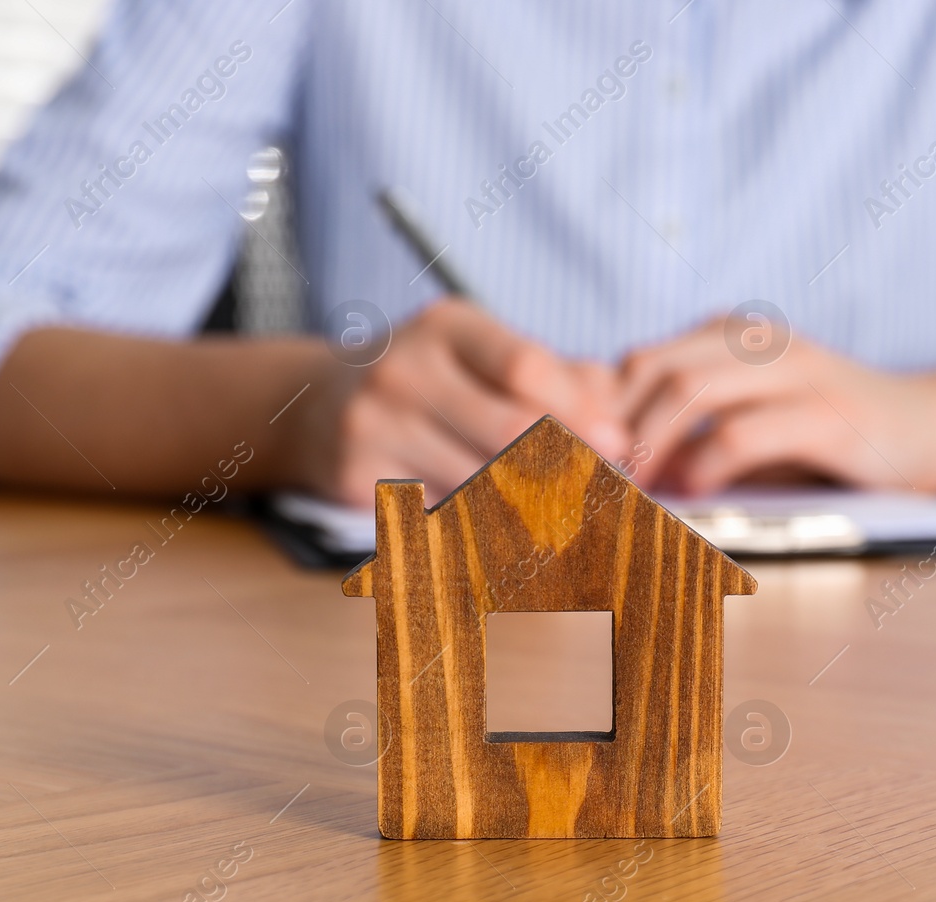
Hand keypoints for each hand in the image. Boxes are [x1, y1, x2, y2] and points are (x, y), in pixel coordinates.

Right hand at [304, 299, 626, 505]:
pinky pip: (439, 516)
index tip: (620, 445)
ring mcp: (373, 425)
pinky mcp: (355, 479)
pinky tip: (509, 540)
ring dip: (533, 511)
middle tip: (606, 493)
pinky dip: (482, 531)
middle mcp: (402, 369)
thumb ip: (553, 376)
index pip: (525, 368)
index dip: (581, 412)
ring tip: (570, 523)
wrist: (316, 407)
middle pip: (508, 431)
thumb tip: (619, 421)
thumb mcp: (477, 352)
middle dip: (568, 467)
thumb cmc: (426, 379)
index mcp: (445, 327)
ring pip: (479, 485)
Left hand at [618, 316, 935, 495]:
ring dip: (647, 443)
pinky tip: (694, 492)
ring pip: (690, 388)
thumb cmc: (828, 438)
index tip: (570, 460)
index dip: (597, 410)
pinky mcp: (827, 414)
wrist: (933, 431)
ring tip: (628, 488)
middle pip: (653, 367)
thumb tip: (604, 463)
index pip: (639, 360)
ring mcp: (796, 371)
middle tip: (587, 479)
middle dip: (612, 426)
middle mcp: (760, 341)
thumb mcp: (751, 422)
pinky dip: (705, 465)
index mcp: (731, 334)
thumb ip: (689, 432)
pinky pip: (743, 432)